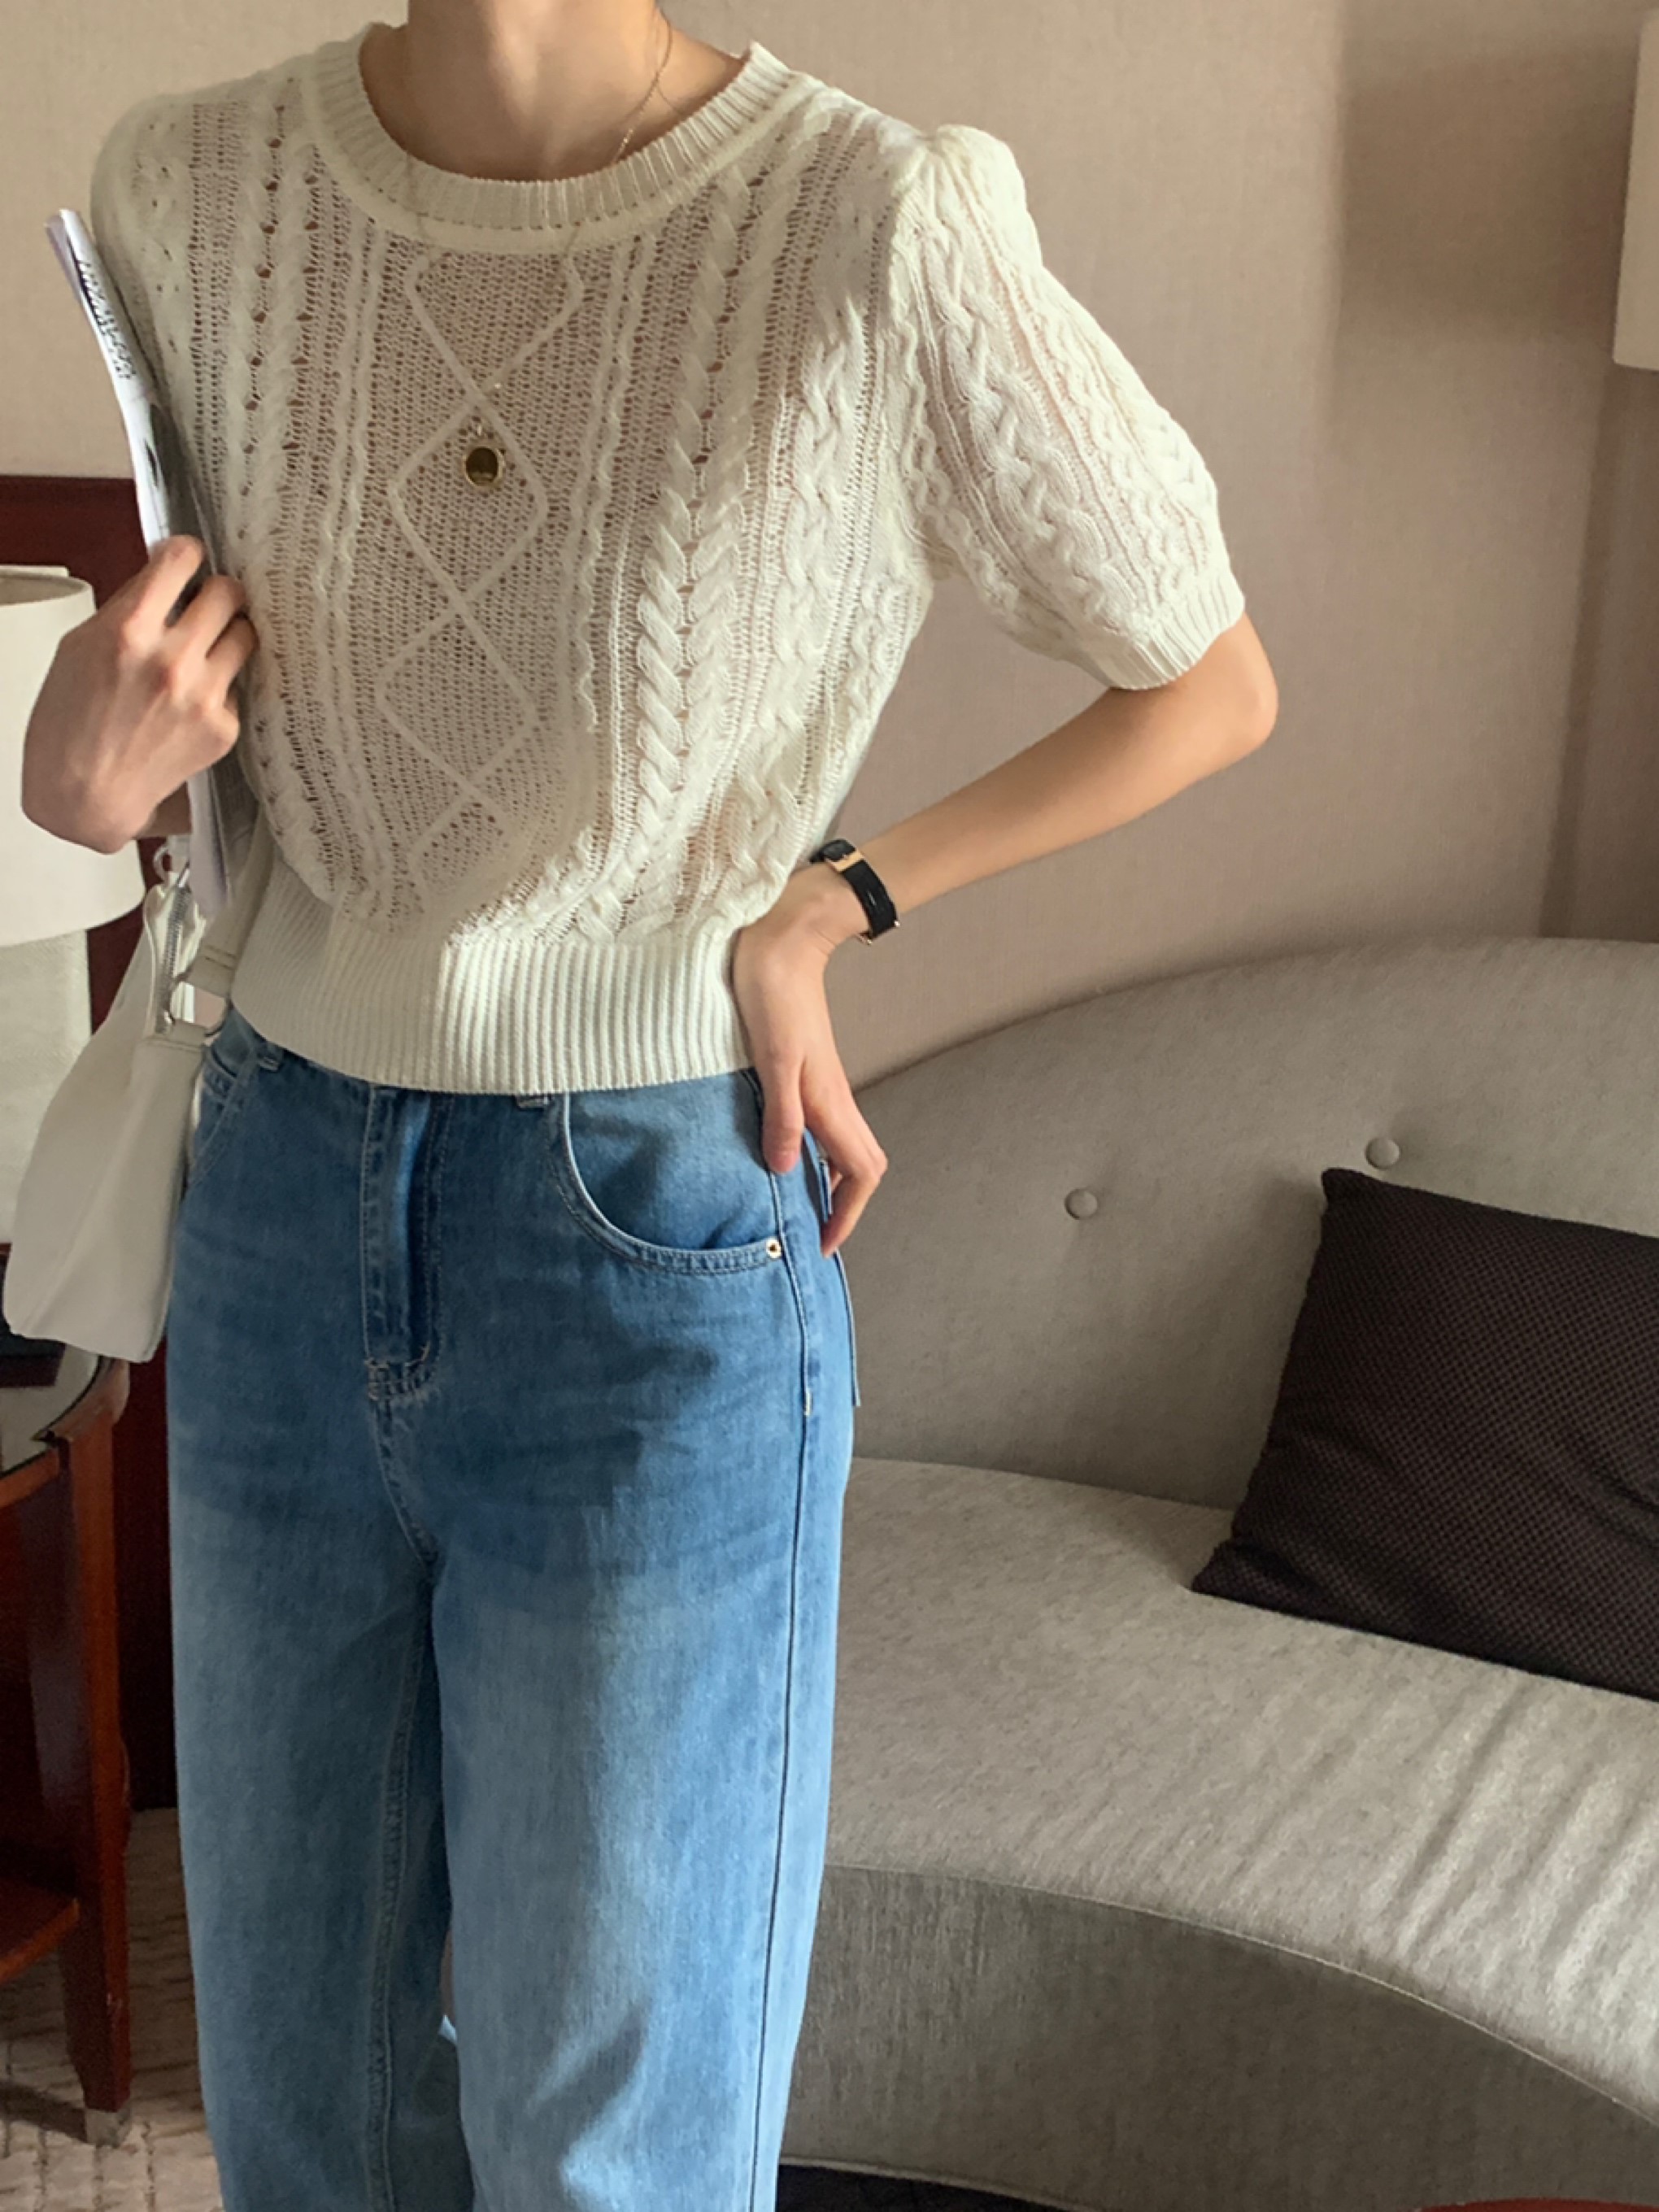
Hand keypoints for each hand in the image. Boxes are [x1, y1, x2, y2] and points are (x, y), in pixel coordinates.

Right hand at [20, 534, 256, 853]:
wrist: (83, 794)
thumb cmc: (69, 724)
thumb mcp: (79, 648)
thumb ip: (126, 610)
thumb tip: (162, 578)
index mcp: (129, 631)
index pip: (181, 560)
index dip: (187, 554)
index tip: (189, 558)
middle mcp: (172, 660)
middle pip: (228, 594)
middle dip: (218, 593)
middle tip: (211, 601)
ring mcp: (203, 695)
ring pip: (245, 636)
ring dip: (228, 635)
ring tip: (207, 648)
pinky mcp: (222, 726)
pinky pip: (237, 685)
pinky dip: (220, 685)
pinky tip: (192, 700)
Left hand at [730, 867, 888, 1258]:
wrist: (783, 935)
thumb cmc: (773, 991)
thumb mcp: (771, 1056)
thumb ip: (780, 1113)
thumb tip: (782, 1170)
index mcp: (829, 1100)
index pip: (860, 1172)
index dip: (847, 1213)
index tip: (822, 1245)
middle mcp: (832, 1097)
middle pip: (857, 1164)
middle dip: (841, 1205)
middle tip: (809, 1234)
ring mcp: (820, 1082)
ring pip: (837, 1145)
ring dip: (824, 1179)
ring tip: (793, 1206)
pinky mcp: (803, 1067)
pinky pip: (816, 1124)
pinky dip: (807, 1150)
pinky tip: (778, 1152)